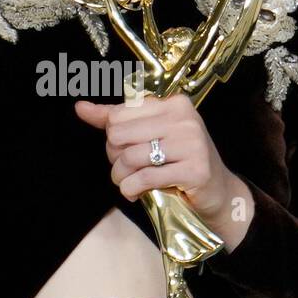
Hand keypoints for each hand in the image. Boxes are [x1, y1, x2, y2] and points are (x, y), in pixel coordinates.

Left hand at [74, 93, 254, 249]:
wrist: (218, 191)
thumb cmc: (180, 160)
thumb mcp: (151, 134)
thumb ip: (115, 119)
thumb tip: (80, 107)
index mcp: (173, 104)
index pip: (119, 114)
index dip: (113, 137)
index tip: (125, 149)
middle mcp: (184, 119)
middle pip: (120, 135)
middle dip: (115, 157)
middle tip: (125, 169)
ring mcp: (192, 144)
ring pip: (130, 157)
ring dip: (120, 177)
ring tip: (127, 183)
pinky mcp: (194, 170)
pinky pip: (144, 178)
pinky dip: (131, 189)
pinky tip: (135, 193)